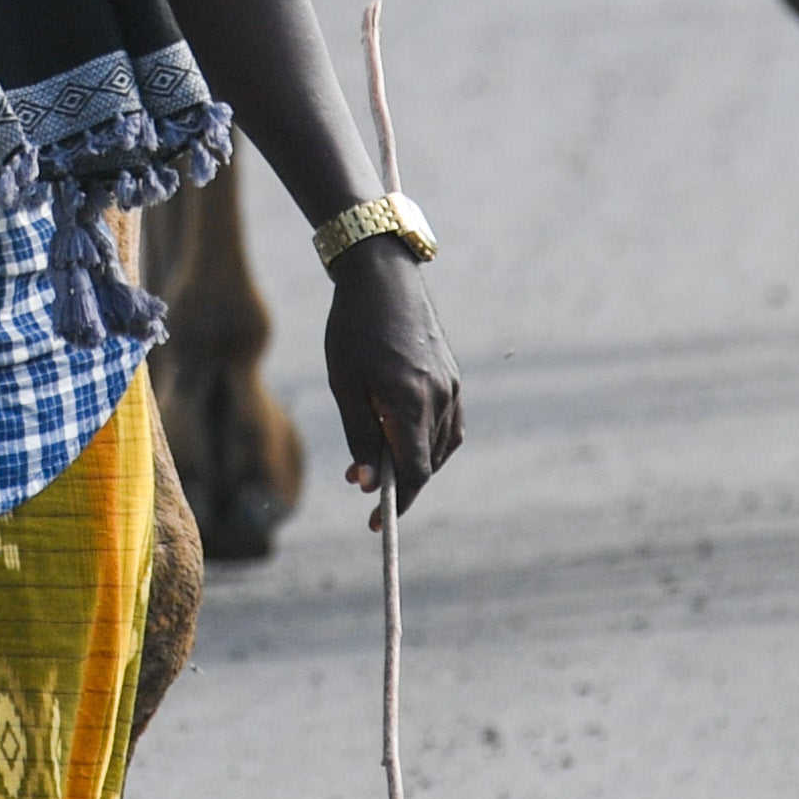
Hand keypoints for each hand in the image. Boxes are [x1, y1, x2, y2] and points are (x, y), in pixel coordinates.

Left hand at [325, 236, 461, 519]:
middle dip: (398, 482)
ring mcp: (452, 386)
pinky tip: (403, 438)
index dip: (396, 503)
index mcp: (410, 400)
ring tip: (376, 458)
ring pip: (439, 448)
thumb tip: (367, 485)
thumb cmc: (354, 329)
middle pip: (426, 464)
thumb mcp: (345, 384)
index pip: (413, 472)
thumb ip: (359, 436)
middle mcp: (440, 397)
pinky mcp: (453, 377)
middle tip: (360, 482)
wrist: (384, 277)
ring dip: (413, 462)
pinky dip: (429, 443)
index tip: (374, 522)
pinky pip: (449, 426)